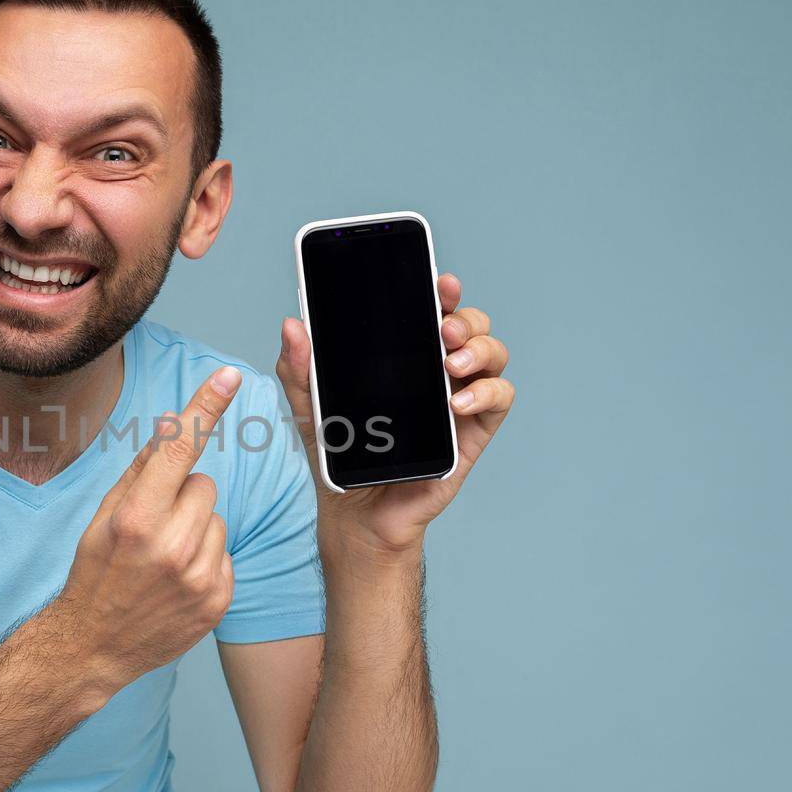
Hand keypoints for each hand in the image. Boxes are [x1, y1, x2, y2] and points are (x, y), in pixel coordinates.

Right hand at [53, 366, 242, 689]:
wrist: (92, 647)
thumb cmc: (94, 575)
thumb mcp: (102, 518)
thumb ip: (141, 471)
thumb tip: (171, 424)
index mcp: (136, 519)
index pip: (179, 450)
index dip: (204, 408)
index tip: (228, 376)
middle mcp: (170, 546)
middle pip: (204, 484)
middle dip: (183, 496)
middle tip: (154, 526)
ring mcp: (198, 577)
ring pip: (218, 518)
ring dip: (197, 528)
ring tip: (165, 558)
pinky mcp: (217, 600)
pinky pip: (227, 553)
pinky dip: (207, 560)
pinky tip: (178, 580)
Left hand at [275, 272, 514, 558]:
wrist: (354, 512)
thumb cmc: (339, 453)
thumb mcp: (310, 406)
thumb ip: (299, 368)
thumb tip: (292, 326)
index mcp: (405, 355)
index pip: (430, 310)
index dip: (441, 290)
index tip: (438, 280)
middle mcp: (437, 370)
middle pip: (471, 325)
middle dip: (464, 317)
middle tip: (442, 328)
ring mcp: (459, 398)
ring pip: (493, 354)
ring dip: (480, 349)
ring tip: (450, 362)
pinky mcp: (471, 432)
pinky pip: (500, 399)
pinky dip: (487, 392)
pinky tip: (458, 402)